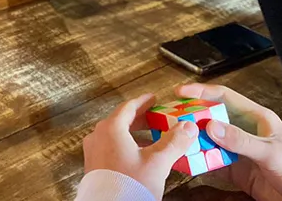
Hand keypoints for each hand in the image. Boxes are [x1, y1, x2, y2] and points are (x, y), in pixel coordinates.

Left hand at [83, 93, 199, 199]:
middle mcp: (98, 136)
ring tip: (152, 138)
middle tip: (156, 117)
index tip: (153, 99)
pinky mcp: (94, 165)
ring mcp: (93, 151)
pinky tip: (139, 156)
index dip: (143, 102)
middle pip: (121, 120)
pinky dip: (126, 145)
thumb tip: (188, 127)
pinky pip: (111, 147)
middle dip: (140, 118)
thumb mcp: (157, 162)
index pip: (128, 107)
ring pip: (115, 134)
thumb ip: (174, 142)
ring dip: (134, 133)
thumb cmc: (130, 184)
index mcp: (111, 129)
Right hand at [175, 83, 281, 200]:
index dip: (201, 91)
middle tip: (169, 118)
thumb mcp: (270, 152)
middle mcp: (242, 130)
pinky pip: (211, 161)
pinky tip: (186, 161)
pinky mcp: (234, 168)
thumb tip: (209, 125)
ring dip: (192, 140)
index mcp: (254, 117)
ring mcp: (237, 149)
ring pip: (208, 140)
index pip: (223, 96)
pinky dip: (198, 161)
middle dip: (190, 116)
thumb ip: (240, 140)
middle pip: (210, 117)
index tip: (179, 92)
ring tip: (174, 140)